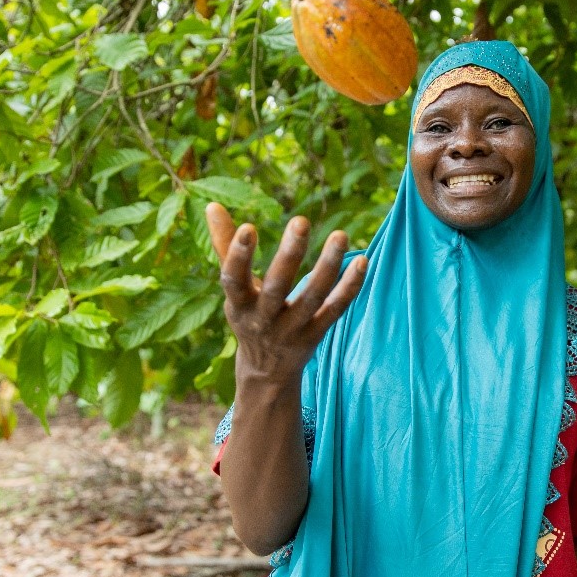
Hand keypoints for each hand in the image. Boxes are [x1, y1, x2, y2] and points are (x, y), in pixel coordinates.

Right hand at [205, 203, 367, 389]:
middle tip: (301, 221)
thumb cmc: (249, 315)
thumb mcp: (235, 288)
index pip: (233, 280)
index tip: (248, 228)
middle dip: (288, 255)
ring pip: (312, 298)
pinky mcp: (316, 335)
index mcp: (238, 304)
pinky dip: (350, 287)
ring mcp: (292, 330)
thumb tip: (212, 204)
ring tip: (340, 234)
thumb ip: (225, 246)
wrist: (266, 371)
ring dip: (327, 267)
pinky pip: (335, 310)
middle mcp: (264, 320)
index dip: (238, 256)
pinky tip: (363, 261)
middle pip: (276, 288)